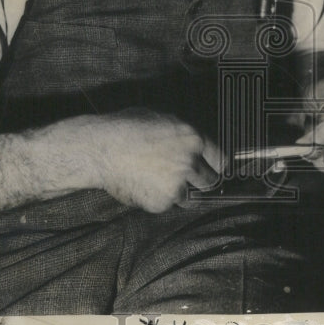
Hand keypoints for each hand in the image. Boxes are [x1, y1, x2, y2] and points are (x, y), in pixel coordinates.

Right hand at [80, 109, 221, 213]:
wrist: (101, 148)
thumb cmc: (128, 128)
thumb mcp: (165, 120)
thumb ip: (185, 136)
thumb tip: (196, 146)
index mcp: (194, 139)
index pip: (221, 160)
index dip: (215, 166)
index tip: (211, 170)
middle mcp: (190, 162)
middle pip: (210, 181)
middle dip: (201, 182)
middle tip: (185, 179)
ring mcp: (177, 184)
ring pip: (189, 197)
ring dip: (179, 193)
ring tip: (157, 181)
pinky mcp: (162, 202)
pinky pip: (167, 205)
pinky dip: (158, 199)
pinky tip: (143, 186)